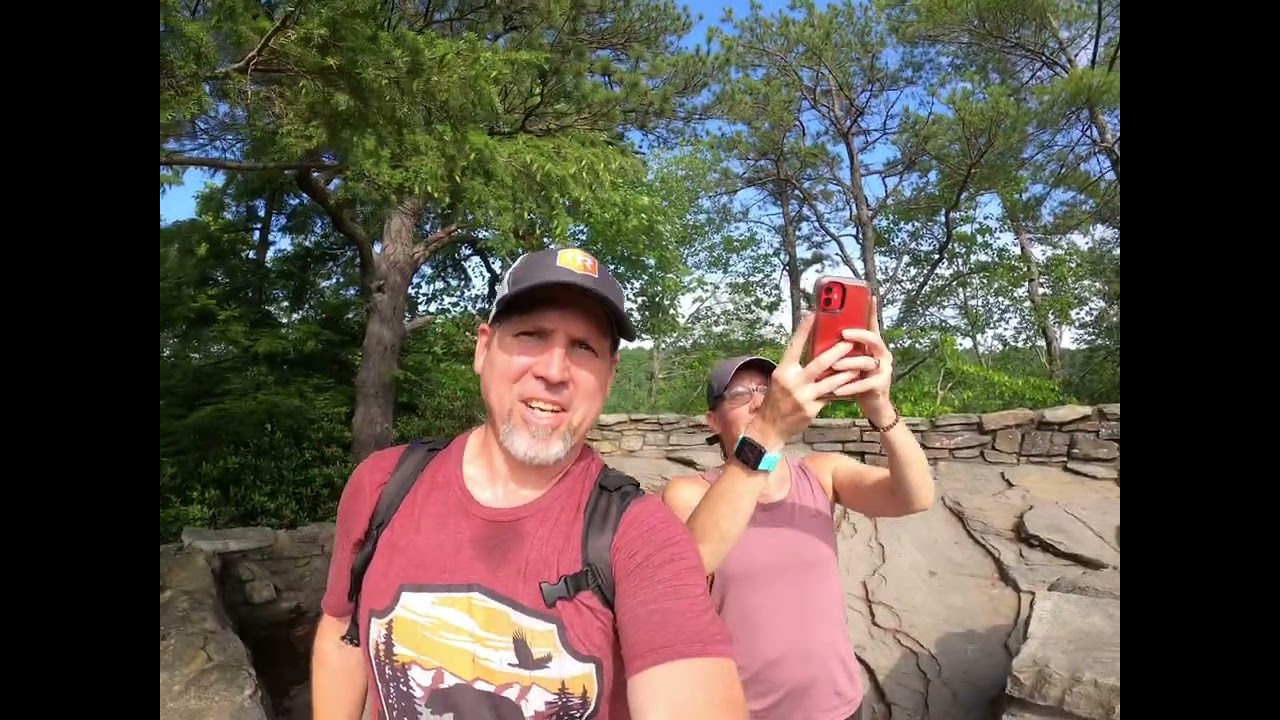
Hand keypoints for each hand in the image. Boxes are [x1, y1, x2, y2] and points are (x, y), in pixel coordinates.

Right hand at [750, 312, 863, 447]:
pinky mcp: (812, 409)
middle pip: (819, 363)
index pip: (794, 346)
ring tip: (859, 366)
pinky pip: (831, 397)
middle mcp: (793, 382)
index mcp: (782, 371)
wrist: (770, 427)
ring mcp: (803, 397)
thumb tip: (812, 350)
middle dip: (837, 352)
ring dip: (847, 373)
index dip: (803, 329)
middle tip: (850, 342)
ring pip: (831, 382)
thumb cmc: (777, 399)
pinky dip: (841, 390)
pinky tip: (852, 385)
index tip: (813, 314)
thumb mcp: (780, 379)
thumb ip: (795, 366)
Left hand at [829, 295, 895, 424]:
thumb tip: (821, 331)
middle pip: (874, 339)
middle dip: (858, 335)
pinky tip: (836, 389)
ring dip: (849, 363)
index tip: (870, 297)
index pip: (872, 325)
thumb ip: (842, 347)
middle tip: (842, 333)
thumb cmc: (856, 378)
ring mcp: (883, 369)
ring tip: (833, 365)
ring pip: (867, 362)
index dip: (872, 311)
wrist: (872, 404)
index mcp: (873, 345)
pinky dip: (849, 386)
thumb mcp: (849, 360)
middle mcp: (881, 354)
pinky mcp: (880, 385)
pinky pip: (865, 384)